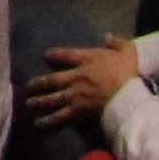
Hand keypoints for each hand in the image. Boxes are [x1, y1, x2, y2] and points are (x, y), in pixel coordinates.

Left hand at [26, 43, 141, 126]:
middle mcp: (77, 76)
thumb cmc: (129, 71)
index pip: (65, 55)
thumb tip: (109, 36)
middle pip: (53, 79)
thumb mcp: (127, 50)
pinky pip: (63, 115)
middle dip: (39, 83)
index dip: (54, 54)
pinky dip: (50, 119)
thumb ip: (117, 42)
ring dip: (40, 101)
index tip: (46, 55)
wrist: (131, 93)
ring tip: (28, 104)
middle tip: (27, 86)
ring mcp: (77, 93)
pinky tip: (39, 123)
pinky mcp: (81, 109)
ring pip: (54, 98)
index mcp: (87, 59)